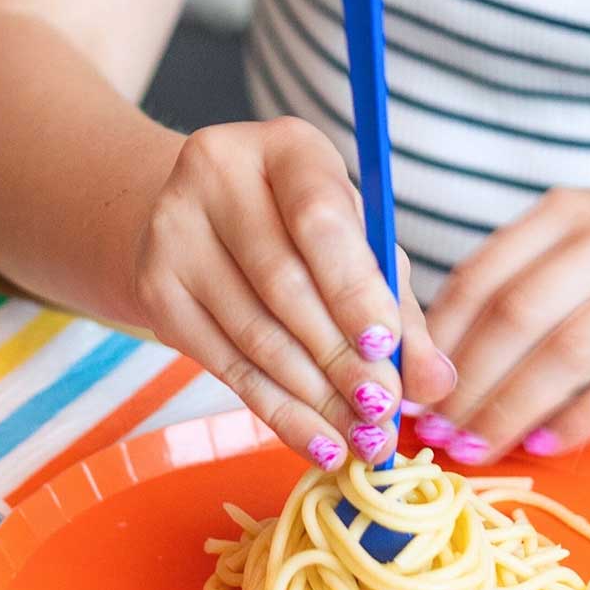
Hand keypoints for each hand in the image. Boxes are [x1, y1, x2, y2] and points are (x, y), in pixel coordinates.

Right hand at [132, 117, 455, 468]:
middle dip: (341, 359)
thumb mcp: (357, 245)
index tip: (385, 347)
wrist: (195, 220)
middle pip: (284, 284)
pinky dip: (279, 413)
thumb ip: (399, 308)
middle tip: (382, 411)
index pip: (319, 218)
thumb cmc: (299, 231)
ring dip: (314, 397)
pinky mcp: (155, 290)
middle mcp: (217, 175)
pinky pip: (226, 365)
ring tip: (362, 438)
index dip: (353, 289)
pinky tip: (320, 442)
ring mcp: (174, 232)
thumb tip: (435, 382)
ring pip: (255, 334)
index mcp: (286, 147)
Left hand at [420, 188, 589, 463]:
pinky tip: (544, 446)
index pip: (483, 275)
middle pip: (518, 316)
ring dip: (512, 411)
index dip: (438, 339)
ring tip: (476, 449)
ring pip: (567, 355)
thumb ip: (515, 282)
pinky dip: (579, 421)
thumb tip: (430, 360)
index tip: (409, 388)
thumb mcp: (581, 242)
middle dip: (468, 384)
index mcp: (567, 210)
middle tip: (435, 433)